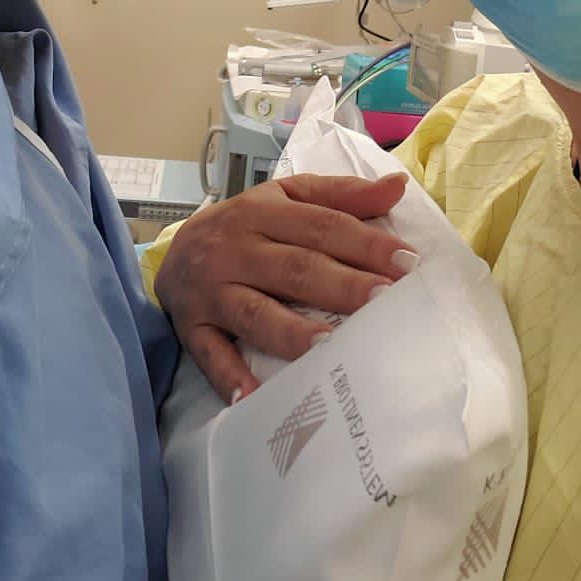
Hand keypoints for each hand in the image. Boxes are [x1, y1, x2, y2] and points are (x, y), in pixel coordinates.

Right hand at [156, 172, 413, 404]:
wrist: (173, 252)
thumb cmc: (244, 226)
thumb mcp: (286, 197)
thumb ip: (341, 194)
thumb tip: (397, 186)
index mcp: (263, 212)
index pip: (322, 225)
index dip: (366, 243)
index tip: (408, 263)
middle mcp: (236, 249)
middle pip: (294, 268)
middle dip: (342, 285)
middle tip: (383, 302)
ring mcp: (212, 291)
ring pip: (254, 311)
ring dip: (290, 330)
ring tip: (328, 346)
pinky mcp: (193, 328)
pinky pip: (210, 354)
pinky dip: (229, 376)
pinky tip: (253, 395)